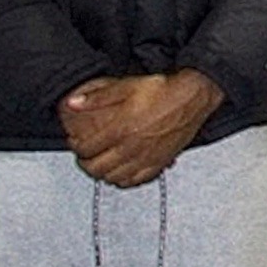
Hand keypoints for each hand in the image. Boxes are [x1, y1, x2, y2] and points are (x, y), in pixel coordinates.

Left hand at [60, 71, 221, 187]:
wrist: (193, 97)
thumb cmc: (163, 91)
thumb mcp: (126, 86)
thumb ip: (97, 97)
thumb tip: (72, 103)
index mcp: (121, 129)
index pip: (87, 149)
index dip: (76, 147)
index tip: (75, 143)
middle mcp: (133, 147)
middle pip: (98, 168)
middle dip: (86, 164)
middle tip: (84, 157)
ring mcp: (147, 157)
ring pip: (115, 177)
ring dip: (103, 174)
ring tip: (99, 167)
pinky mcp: (160, 162)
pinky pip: (138, 180)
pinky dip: (125, 180)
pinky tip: (122, 175)